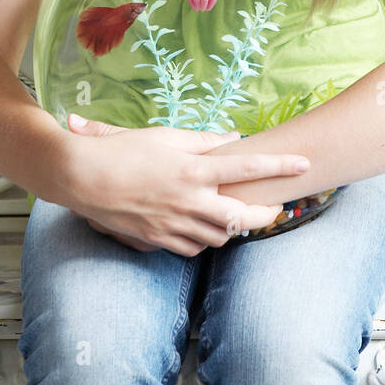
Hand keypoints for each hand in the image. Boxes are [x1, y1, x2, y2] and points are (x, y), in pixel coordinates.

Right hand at [62, 115, 310, 255]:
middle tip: (275, 208)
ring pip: (220, 237)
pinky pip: (194, 248)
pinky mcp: (158, 239)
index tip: (304, 164)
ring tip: (237, 215)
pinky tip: (204, 227)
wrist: (81, 178)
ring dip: (233, 227)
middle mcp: (188, 200)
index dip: (279, 165)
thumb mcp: (164, 136)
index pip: (247, 166)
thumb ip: (203, 140)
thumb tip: (234, 139)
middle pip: (242, 217)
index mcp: (192, 169)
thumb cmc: (122, 151)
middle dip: (266, 215)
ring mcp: (173, 224)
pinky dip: (205, 239)